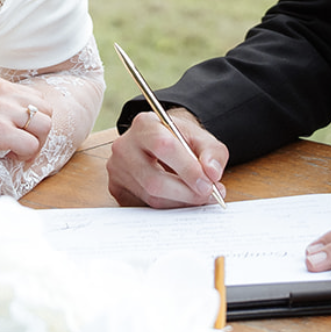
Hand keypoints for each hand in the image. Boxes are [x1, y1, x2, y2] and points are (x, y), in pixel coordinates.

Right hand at [0, 78, 53, 162]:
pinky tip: (7, 158)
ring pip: (44, 126)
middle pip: (46, 110)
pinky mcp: (0, 130)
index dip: (34, 120)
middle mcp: (4, 93)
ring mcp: (3, 110)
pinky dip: (24, 156)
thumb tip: (9, 117)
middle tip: (23, 148)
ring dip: (35, 144)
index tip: (22, 135)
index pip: (36, 98)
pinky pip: (30, 145)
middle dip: (40, 132)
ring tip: (16, 154)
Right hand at [106, 109, 227, 207]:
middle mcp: (124, 146)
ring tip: (199, 198)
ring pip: (150, 196)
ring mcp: (117, 169)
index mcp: (144, 124)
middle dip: (186, 192)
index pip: (163, 147)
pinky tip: (182, 200)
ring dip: (180, 202)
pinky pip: (144, 205)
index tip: (208, 184)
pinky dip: (169, 207)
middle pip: (154, 179)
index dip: (187, 169)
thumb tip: (212, 173)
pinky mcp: (117, 188)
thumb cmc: (180, 139)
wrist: (160, 141)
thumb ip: (212, 153)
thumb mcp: (201, 138)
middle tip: (207, 195)